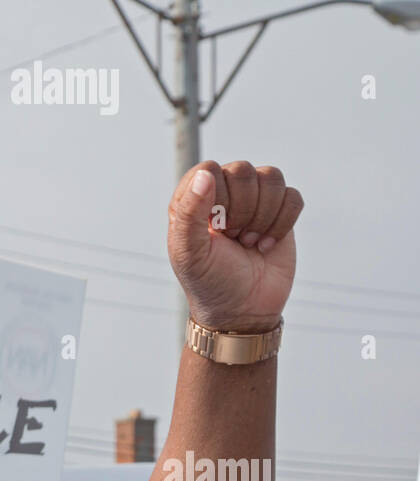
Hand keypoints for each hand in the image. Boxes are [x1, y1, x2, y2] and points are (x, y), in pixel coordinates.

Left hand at [166, 160, 303, 331]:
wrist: (243, 310)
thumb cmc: (210, 283)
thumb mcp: (189, 254)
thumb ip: (189, 213)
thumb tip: (207, 174)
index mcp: (192, 200)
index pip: (208, 170)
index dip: (217, 197)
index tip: (215, 229)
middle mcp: (222, 193)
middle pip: (242, 171)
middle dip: (241, 212)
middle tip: (233, 239)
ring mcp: (254, 199)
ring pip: (271, 178)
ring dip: (262, 217)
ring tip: (248, 242)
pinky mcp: (280, 211)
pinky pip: (292, 196)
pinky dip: (282, 224)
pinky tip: (266, 245)